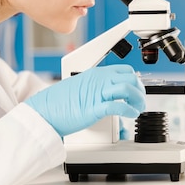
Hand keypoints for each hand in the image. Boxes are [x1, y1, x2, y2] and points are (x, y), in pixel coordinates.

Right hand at [25, 64, 145, 136]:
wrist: (44, 111)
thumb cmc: (59, 103)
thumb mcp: (80, 87)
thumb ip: (95, 86)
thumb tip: (108, 93)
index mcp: (96, 74)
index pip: (125, 70)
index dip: (135, 80)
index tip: (137, 90)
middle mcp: (99, 80)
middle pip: (131, 78)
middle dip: (140, 90)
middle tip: (141, 102)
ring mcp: (96, 93)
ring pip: (127, 88)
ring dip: (138, 100)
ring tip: (138, 109)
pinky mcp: (94, 108)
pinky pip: (118, 106)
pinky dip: (129, 110)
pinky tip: (131, 114)